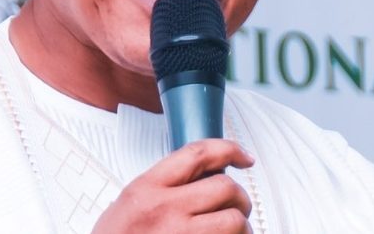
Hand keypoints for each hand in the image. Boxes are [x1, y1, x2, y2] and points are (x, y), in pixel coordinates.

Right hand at [92, 139, 254, 232]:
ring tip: (235, 231)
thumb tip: (200, 175)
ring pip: (234, 221)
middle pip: (225, 187)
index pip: (198, 154)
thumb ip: (161, 185)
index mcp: (148, 187)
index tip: (243, 156)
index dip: (228, 149)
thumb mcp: (129, 202)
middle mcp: (166, 210)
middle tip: (238, 205)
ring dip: (242, 226)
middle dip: (240, 197)